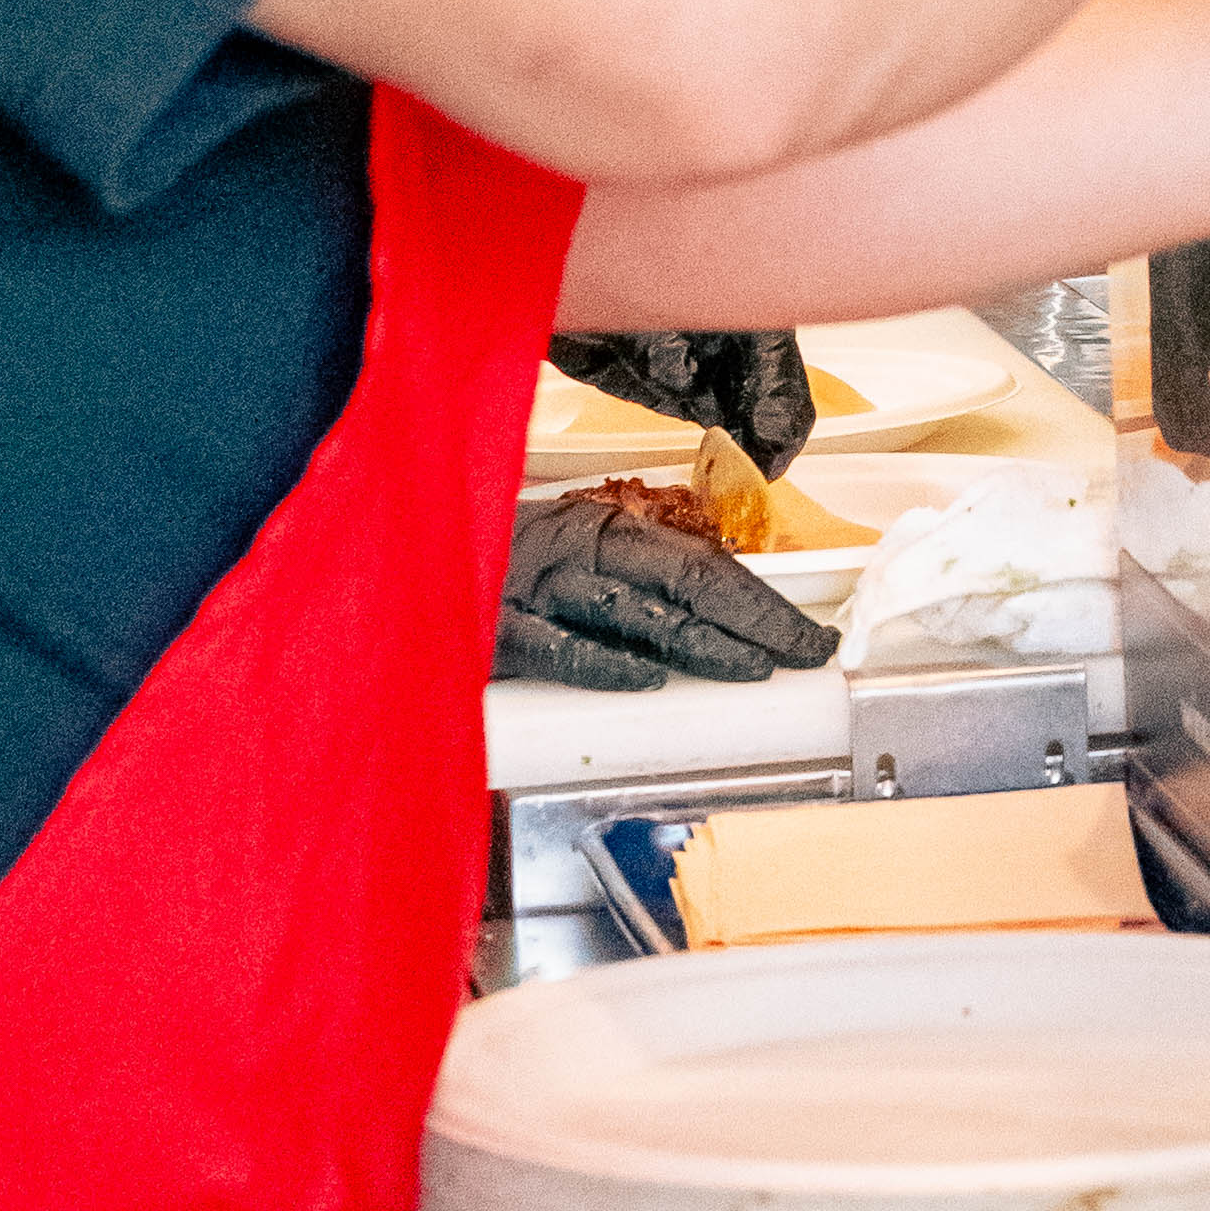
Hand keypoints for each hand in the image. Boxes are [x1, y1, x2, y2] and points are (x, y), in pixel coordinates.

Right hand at [492, 491, 837, 689]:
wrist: (399, 559)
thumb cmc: (499, 569)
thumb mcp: (573, 564)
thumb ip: (632, 588)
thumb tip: (715, 624)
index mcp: (605, 531)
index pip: (702, 563)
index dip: (762, 600)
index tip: (809, 636)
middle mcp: (579, 550)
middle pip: (684, 580)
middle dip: (752, 618)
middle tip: (802, 651)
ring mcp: (538, 586)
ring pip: (633, 610)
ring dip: (698, 640)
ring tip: (748, 666)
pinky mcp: (496, 626)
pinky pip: (558, 644)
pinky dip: (602, 662)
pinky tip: (645, 679)